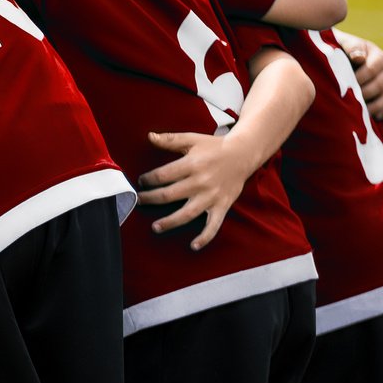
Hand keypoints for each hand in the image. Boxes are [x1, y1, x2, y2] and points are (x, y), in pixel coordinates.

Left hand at [136, 130, 253, 249]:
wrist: (243, 155)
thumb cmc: (214, 147)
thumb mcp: (191, 139)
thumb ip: (169, 140)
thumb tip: (148, 136)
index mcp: (191, 165)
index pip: (163, 176)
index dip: (148, 180)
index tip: (141, 182)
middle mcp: (200, 182)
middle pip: (169, 195)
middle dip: (151, 199)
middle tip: (139, 201)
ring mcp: (211, 197)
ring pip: (187, 213)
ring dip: (170, 222)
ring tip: (155, 227)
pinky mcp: (222, 206)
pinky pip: (213, 225)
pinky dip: (204, 237)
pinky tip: (193, 245)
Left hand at [339, 32, 382, 119]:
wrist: (339, 58)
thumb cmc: (340, 49)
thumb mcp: (343, 43)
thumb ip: (352, 46)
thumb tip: (359, 57)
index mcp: (379, 57)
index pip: (373, 69)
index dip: (360, 77)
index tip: (346, 82)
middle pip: (380, 85)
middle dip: (363, 92)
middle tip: (349, 98)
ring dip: (371, 106)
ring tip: (356, 111)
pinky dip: (380, 113)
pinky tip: (368, 117)